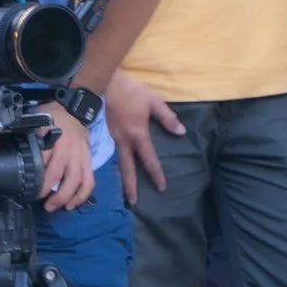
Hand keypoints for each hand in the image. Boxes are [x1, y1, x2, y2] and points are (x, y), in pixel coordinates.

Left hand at [37, 101, 94, 211]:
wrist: (74, 109)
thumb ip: (32, 137)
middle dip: (53, 194)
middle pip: (62, 176)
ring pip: (78, 182)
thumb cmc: (52, 116)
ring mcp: (81, 156)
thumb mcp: (38, 121)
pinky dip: (83, 194)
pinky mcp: (89, 161)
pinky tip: (73, 204)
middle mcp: (69, 150)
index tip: (30, 190)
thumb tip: (21, 154)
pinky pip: (89, 181)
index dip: (38, 179)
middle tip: (45, 205)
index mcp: (55, 140)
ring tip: (59, 207)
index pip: (44, 163)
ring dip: (68, 198)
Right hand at [106, 70, 183, 199]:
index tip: (161, 187)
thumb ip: (167, 118)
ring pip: (117, 164)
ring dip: (120, 180)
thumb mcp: (153, 101)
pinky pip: (111, 155)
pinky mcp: (106, 135)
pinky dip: (113, 167)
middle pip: (128, 169)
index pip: (148, 160)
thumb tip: (181, 132)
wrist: (105, 83)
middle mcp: (124, 141)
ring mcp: (112, 139)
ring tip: (123, 193)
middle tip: (134, 202)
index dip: (156, 174)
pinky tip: (114, 172)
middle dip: (131, 187)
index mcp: (137, 135)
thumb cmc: (131, 91)